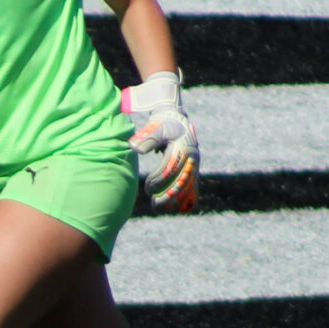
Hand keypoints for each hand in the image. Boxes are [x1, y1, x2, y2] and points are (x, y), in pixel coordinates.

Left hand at [121, 70, 198, 213]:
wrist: (175, 118)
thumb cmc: (162, 123)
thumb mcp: (154, 128)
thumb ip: (146, 139)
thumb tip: (134, 148)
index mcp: (181, 148)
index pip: (169, 169)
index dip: (157, 181)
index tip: (147, 189)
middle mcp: (191, 157)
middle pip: (180, 181)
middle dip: (167, 195)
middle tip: (154, 204)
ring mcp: (194, 164)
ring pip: (188, 186)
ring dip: (176, 200)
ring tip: (162, 208)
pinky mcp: (194, 168)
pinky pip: (194, 186)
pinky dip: (189, 198)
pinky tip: (182, 210)